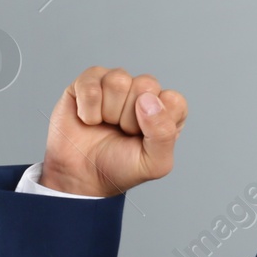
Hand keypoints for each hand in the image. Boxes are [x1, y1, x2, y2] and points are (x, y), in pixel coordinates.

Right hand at [39, 66, 187, 196]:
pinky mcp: (89, 81)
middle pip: (146, 85)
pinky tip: (88, 119)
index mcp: (168, 109)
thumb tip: (148, 100)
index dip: (156, 123)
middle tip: (123, 132)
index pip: (173, 100)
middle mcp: (145, 92)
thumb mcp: (154, 163)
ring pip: (117, 81)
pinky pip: (90, 85)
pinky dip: (87, 110)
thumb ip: (163, 134)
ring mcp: (117, 83)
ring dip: (108, 111)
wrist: (82, 175)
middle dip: (130, 117)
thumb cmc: (121, 167)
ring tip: (106, 124)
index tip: (143, 139)